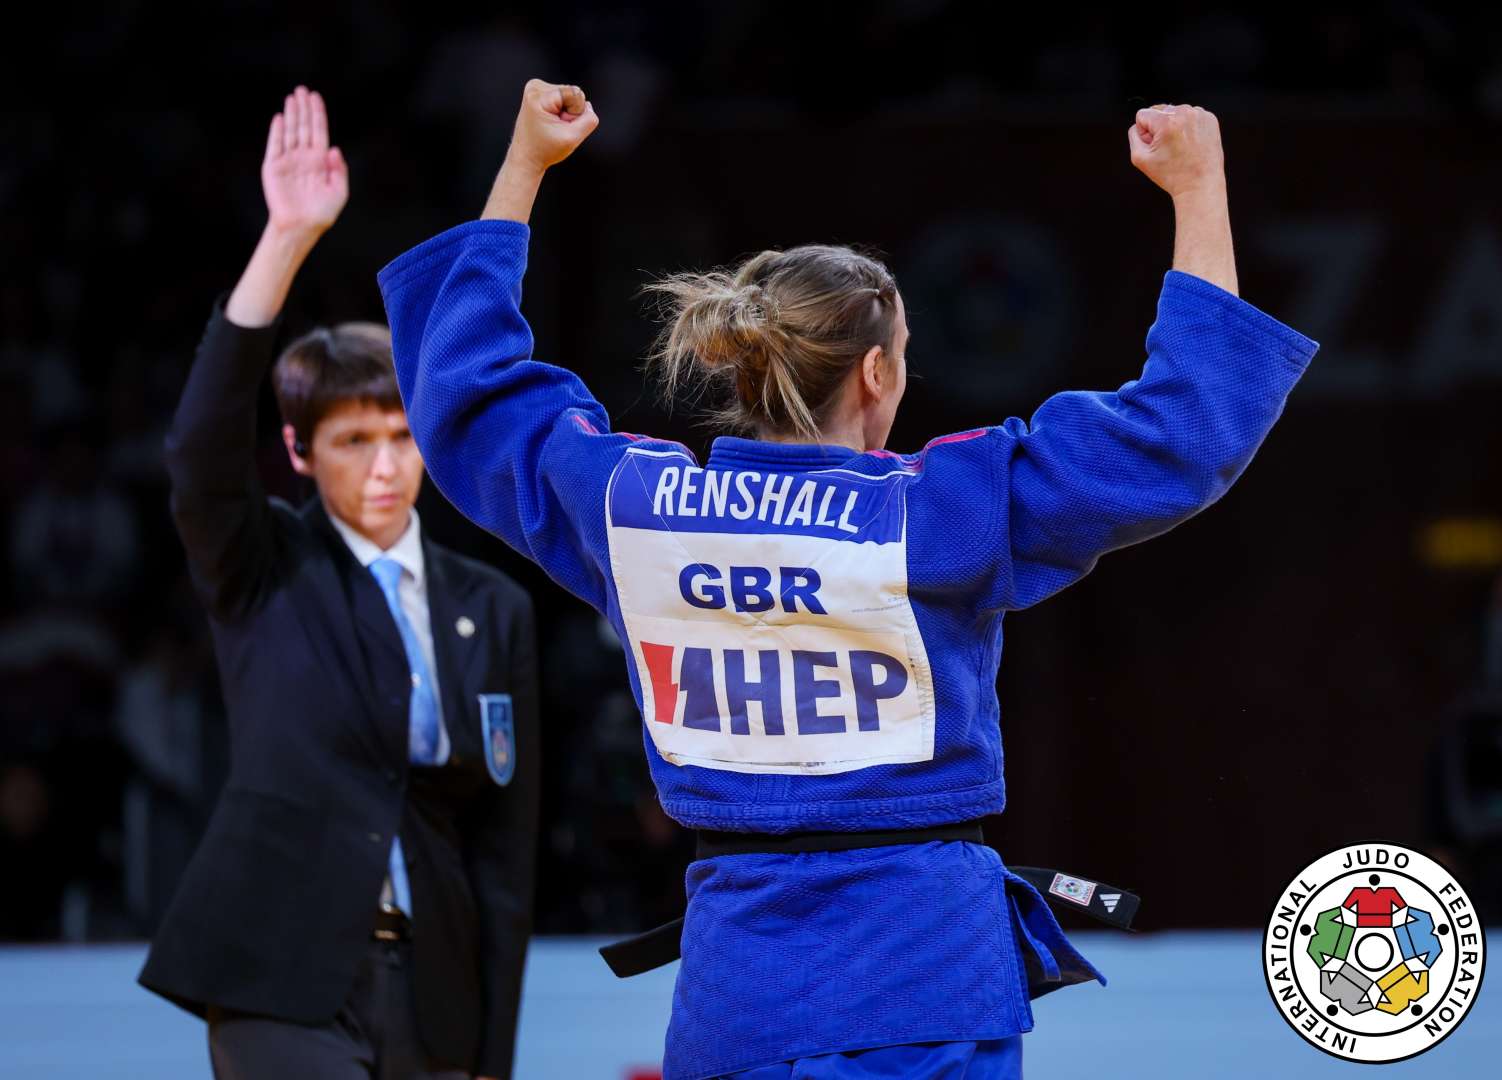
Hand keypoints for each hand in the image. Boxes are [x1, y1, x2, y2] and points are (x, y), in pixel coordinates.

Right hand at [262, 86, 348, 238]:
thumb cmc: (322, 213)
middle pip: (303, 127)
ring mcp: (288, 161)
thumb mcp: (339, 192)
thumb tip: (334, 148)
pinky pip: (275, 145)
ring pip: (290, 131)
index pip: (318, 132)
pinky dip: (277, 132)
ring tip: (292, 97)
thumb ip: (339, 170)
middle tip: (302, 90)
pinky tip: (279, 117)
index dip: (317, 114)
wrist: (301, 226)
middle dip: (304, 108)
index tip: (316, 97)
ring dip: (291, 114)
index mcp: (320, 162)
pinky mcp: (273, 167)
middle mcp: (303, 157)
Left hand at [505, 79, 598, 174]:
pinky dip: (560, 112)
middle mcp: (535, 87)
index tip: (559, 126)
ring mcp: (536, 88)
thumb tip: (588, 105)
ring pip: (569, 96)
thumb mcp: (573, 138)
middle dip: (569, 113)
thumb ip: (589, 120)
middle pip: (573, 93)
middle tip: (555, 127)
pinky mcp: (539, 93)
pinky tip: (550, 122)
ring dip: (565, 113)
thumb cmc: (544, 150)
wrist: (526, 158)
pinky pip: (563, 99)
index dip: (574, 113)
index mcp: (539, 95)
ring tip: (551, 126)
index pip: (576, 94)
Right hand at [1127, 103, 1224, 198]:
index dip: (1144, 133)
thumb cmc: (1171, 175)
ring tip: (1180, 147)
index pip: (1143, 115)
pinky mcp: (1210, 119)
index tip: (1154, 147)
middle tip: (1168, 149)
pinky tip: (1190, 143)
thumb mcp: (1139, 158)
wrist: (1200, 185)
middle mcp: (1184, 113)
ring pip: (1175, 113)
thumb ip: (1133, 135)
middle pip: (1159, 111)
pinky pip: (1190, 116)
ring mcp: (1199, 115)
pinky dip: (1188, 127)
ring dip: (1174, 126)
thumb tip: (1139, 125)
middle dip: (1159, 128)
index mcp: (1166, 122)